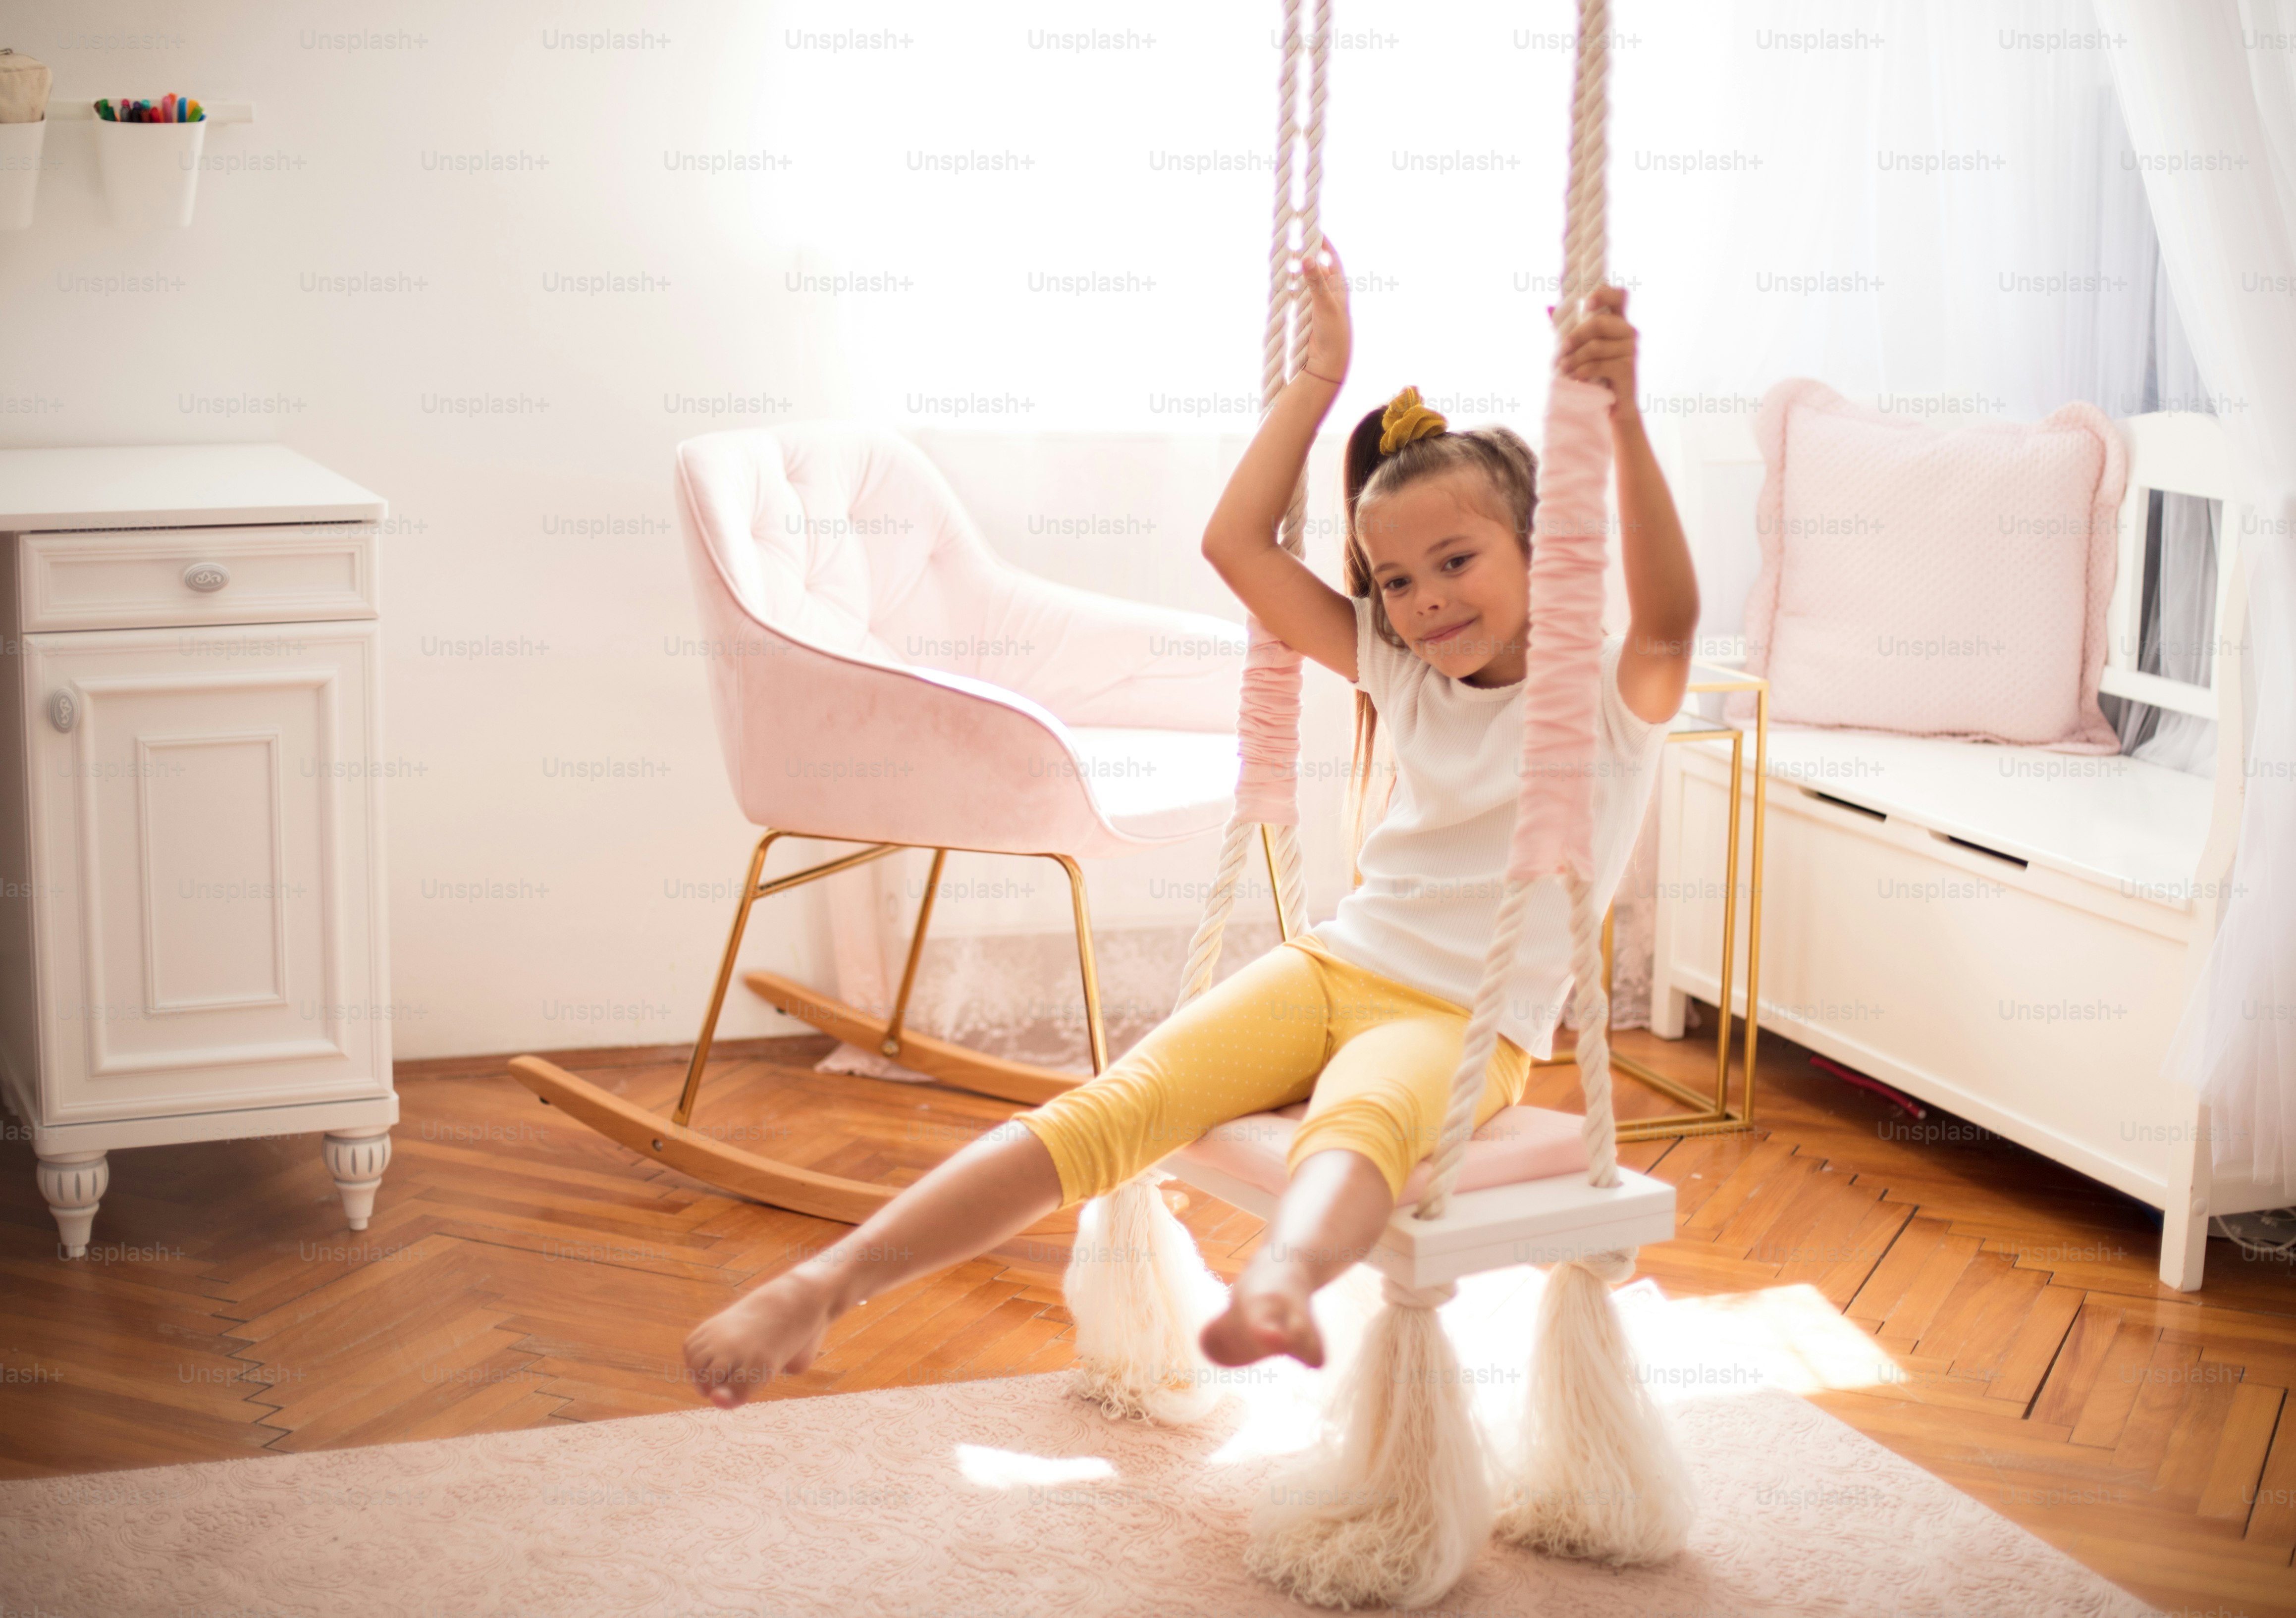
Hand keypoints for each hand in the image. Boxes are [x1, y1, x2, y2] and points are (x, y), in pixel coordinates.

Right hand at [1297, 236, 1351, 384]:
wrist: (1328, 363)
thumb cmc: (1333, 333)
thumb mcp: (1325, 304)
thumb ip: (1315, 281)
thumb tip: (1307, 257)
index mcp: (1339, 287)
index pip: (1332, 258)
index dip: (1324, 243)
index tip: (1314, 228)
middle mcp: (1330, 293)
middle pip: (1317, 267)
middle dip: (1306, 255)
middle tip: (1292, 243)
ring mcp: (1318, 303)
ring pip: (1306, 281)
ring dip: (1296, 271)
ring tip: (1285, 259)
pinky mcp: (1308, 314)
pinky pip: (1299, 295)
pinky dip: (1291, 288)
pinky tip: (1284, 285)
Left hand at [1555, 284, 1637, 407]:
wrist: (1613, 407)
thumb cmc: (1595, 373)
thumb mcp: (1580, 348)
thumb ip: (1568, 327)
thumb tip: (1548, 307)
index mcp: (1618, 322)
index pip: (1620, 296)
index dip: (1604, 294)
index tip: (1586, 304)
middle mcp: (1628, 332)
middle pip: (1600, 323)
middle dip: (1576, 337)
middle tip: (1562, 350)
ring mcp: (1631, 351)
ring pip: (1596, 346)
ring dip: (1574, 358)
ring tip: (1563, 368)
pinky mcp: (1628, 370)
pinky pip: (1601, 365)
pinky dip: (1583, 371)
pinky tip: (1575, 377)